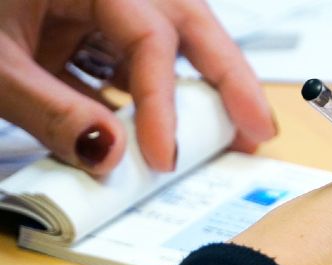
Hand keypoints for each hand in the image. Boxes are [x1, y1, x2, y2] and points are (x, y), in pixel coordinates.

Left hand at [0, 0, 275, 174]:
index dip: (163, 101)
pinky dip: (150, 96)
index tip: (163, 158)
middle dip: (230, 78)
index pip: (147, 34)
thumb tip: (110, 153)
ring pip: (169, 41)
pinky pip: (131, 60)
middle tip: (259, 129)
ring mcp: (96, 3)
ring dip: (198, 89)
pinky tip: (160, 129)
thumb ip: (49, 110)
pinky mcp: (84, 26)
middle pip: (188, 22)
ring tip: (229, 132)